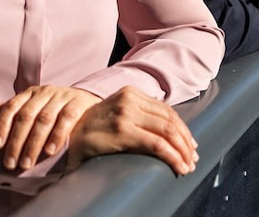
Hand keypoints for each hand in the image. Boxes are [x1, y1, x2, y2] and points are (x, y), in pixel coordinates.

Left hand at [0, 85, 100, 170]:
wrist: (89, 101)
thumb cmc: (58, 108)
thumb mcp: (37, 105)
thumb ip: (18, 108)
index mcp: (31, 93)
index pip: (12, 107)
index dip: (3, 126)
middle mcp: (45, 92)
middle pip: (26, 116)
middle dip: (16, 142)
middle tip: (11, 163)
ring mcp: (62, 96)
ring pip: (44, 119)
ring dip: (33, 143)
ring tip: (27, 163)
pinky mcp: (78, 102)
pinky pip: (66, 118)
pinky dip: (57, 135)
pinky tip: (50, 151)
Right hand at [68, 86, 198, 175]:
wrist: (66, 136)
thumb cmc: (92, 129)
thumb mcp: (116, 114)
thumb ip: (138, 116)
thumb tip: (166, 133)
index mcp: (131, 92)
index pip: (166, 110)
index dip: (182, 129)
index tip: (190, 145)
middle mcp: (130, 99)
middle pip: (170, 120)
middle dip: (185, 141)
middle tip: (192, 158)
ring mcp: (126, 113)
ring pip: (167, 131)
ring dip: (182, 151)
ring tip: (187, 165)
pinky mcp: (122, 130)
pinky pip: (156, 144)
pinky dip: (172, 156)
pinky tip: (177, 166)